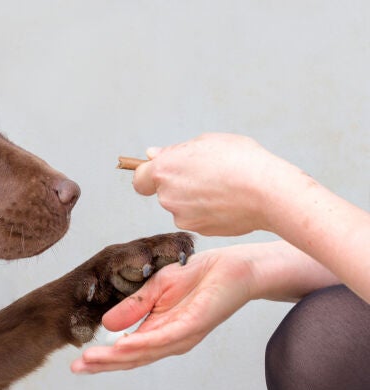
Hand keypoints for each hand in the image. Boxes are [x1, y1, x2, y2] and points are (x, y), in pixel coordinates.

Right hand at [71, 246, 254, 372]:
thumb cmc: (198, 276)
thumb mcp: (155, 288)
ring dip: (116, 357)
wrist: (232, 267)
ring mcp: (181, 335)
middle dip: (103, 364)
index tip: (78, 363)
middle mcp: (170, 340)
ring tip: (91, 360)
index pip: (127, 351)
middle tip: (76, 368)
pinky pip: (163, 337)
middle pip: (132, 358)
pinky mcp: (193, 325)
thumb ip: (133, 307)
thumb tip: (107, 325)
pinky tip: (121, 344)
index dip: (103, 358)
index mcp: (159, 332)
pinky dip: (140, 343)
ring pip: (144, 352)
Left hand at [133, 133, 298, 235]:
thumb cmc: (241, 160)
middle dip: (180, 184)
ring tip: (223, 187)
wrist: (268, 193)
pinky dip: (208, 211)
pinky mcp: (199, 230)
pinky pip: (198, 218)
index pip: (139, 179)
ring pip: (182, 206)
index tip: (163, 172)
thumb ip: (175, 151)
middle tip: (208, 173)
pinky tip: (228, 201)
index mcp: (164, 170)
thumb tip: (152, 155)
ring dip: (195, 198)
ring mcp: (182, 217)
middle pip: (165, 191)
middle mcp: (167, 196)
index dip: (149, 175)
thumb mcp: (207, 141)